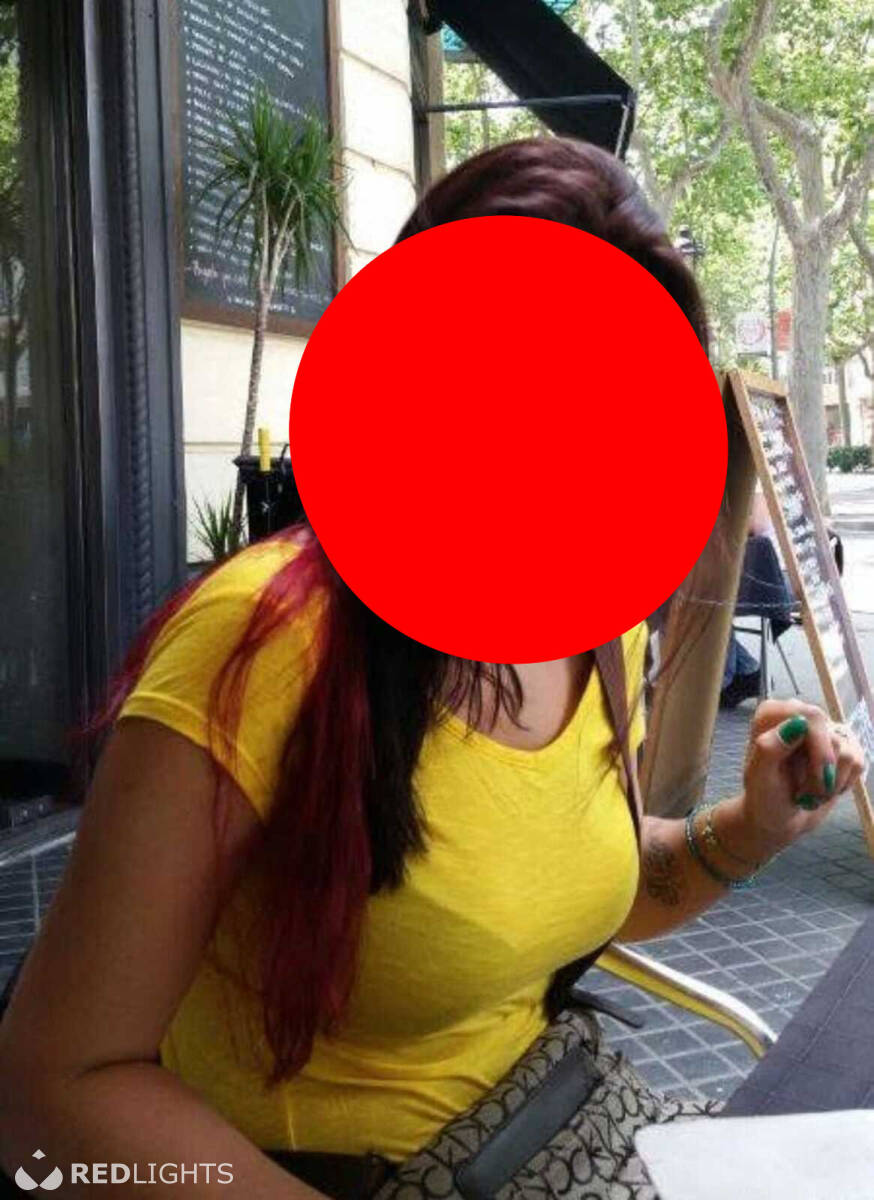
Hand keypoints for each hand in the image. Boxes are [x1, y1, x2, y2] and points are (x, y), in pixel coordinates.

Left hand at [738, 699, 865, 854]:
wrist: (779, 817)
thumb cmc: (764, 797)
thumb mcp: (759, 777)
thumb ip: (770, 748)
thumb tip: (798, 723)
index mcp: (773, 714)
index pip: (811, 717)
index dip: (818, 749)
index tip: (811, 777)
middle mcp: (799, 715)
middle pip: (832, 736)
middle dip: (822, 772)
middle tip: (805, 793)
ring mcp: (823, 731)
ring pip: (847, 753)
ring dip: (829, 783)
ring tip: (808, 792)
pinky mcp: (842, 748)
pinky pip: (858, 763)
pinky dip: (842, 784)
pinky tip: (823, 788)